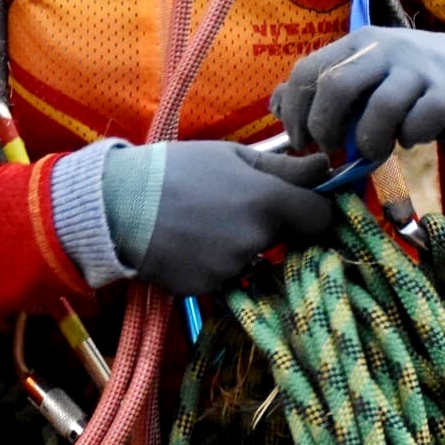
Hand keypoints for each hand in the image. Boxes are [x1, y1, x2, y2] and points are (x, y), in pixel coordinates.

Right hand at [100, 141, 334, 298]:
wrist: (116, 206)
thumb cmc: (176, 169)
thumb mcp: (231, 155)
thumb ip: (284, 167)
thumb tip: (328, 167)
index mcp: (268, 202)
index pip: (320, 217)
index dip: (314, 208)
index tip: (300, 202)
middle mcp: (257, 240)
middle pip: (287, 238)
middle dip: (272, 225)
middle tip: (235, 205)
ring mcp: (232, 269)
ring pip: (254, 258)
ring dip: (241, 244)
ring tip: (205, 223)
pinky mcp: (208, 289)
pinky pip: (226, 276)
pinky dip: (215, 262)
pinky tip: (191, 243)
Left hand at [272, 27, 444, 168]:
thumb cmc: (411, 81)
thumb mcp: (366, 75)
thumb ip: (324, 88)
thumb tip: (275, 103)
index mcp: (356, 44)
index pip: (308, 71)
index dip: (294, 112)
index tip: (300, 141)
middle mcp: (384, 49)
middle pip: (337, 87)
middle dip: (326, 129)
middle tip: (332, 152)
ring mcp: (419, 68)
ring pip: (380, 108)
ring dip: (369, 142)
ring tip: (373, 152)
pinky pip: (420, 122)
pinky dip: (409, 139)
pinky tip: (409, 140)